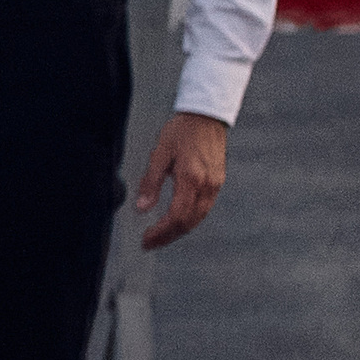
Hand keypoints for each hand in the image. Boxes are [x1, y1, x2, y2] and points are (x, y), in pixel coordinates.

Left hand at [135, 112, 227, 249]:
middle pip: (188, 222)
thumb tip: (142, 208)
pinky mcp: (217, 182)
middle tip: (150, 243)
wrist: (206, 115)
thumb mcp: (160, 154)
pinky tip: (178, 220)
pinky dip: (190, 219)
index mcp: (191, 178)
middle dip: (168, 236)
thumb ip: (151, 183)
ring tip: (161, 236)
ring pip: (198, 218)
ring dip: (179, 230)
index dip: (160, 232)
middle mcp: (206, 185)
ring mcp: (215, 185)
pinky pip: (204, 208)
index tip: (146, 240)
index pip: (176, 216)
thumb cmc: (182, 130)